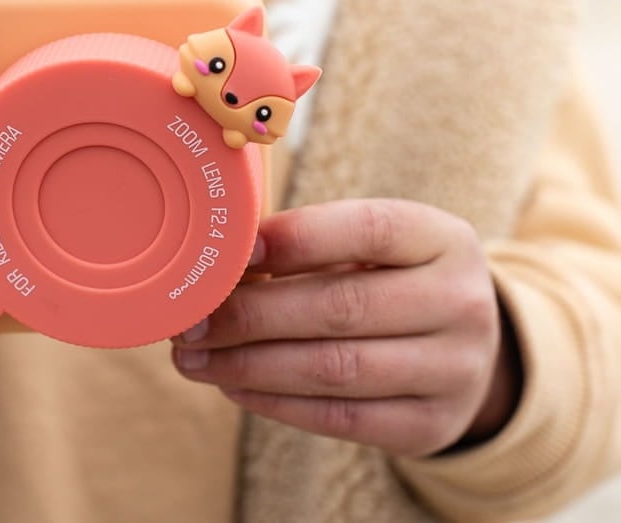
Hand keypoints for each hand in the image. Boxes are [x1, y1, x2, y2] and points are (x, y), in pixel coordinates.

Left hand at [172, 199, 519, 457]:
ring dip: (249, 365)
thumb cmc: (390, 282)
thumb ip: (308, 247)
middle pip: (341, 308)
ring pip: (334, 369)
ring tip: (195, 358)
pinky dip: (275, 402)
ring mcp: (455, 370)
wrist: (463, 351)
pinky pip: (339, 418)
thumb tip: (217, 264)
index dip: (297, 239)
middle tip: (191, 322)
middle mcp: (462, 303)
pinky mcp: (431, 426)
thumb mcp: (374, 248)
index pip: (369, 230)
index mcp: (443, 240)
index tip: (234, 250)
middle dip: (251, 315)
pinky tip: (233, 386)